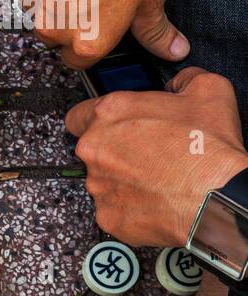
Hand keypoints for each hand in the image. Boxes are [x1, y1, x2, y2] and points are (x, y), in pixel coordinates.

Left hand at [67, 68, 247, 245]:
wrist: (217, 199)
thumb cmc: (209, 150)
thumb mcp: (208, 90)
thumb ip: (183, 80)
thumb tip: (178, 84)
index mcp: (110, 113)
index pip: (79, 115)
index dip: (96, 121)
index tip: (112, 127)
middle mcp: (95, 148)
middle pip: (92, 149)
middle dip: (114, 151)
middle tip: (145, 154)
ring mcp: (98, 184)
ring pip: (101, 180)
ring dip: (122, 178)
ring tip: (155, 178)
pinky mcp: (107, 215)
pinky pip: (113, 208)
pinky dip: (130, 206)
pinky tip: (154, 199)